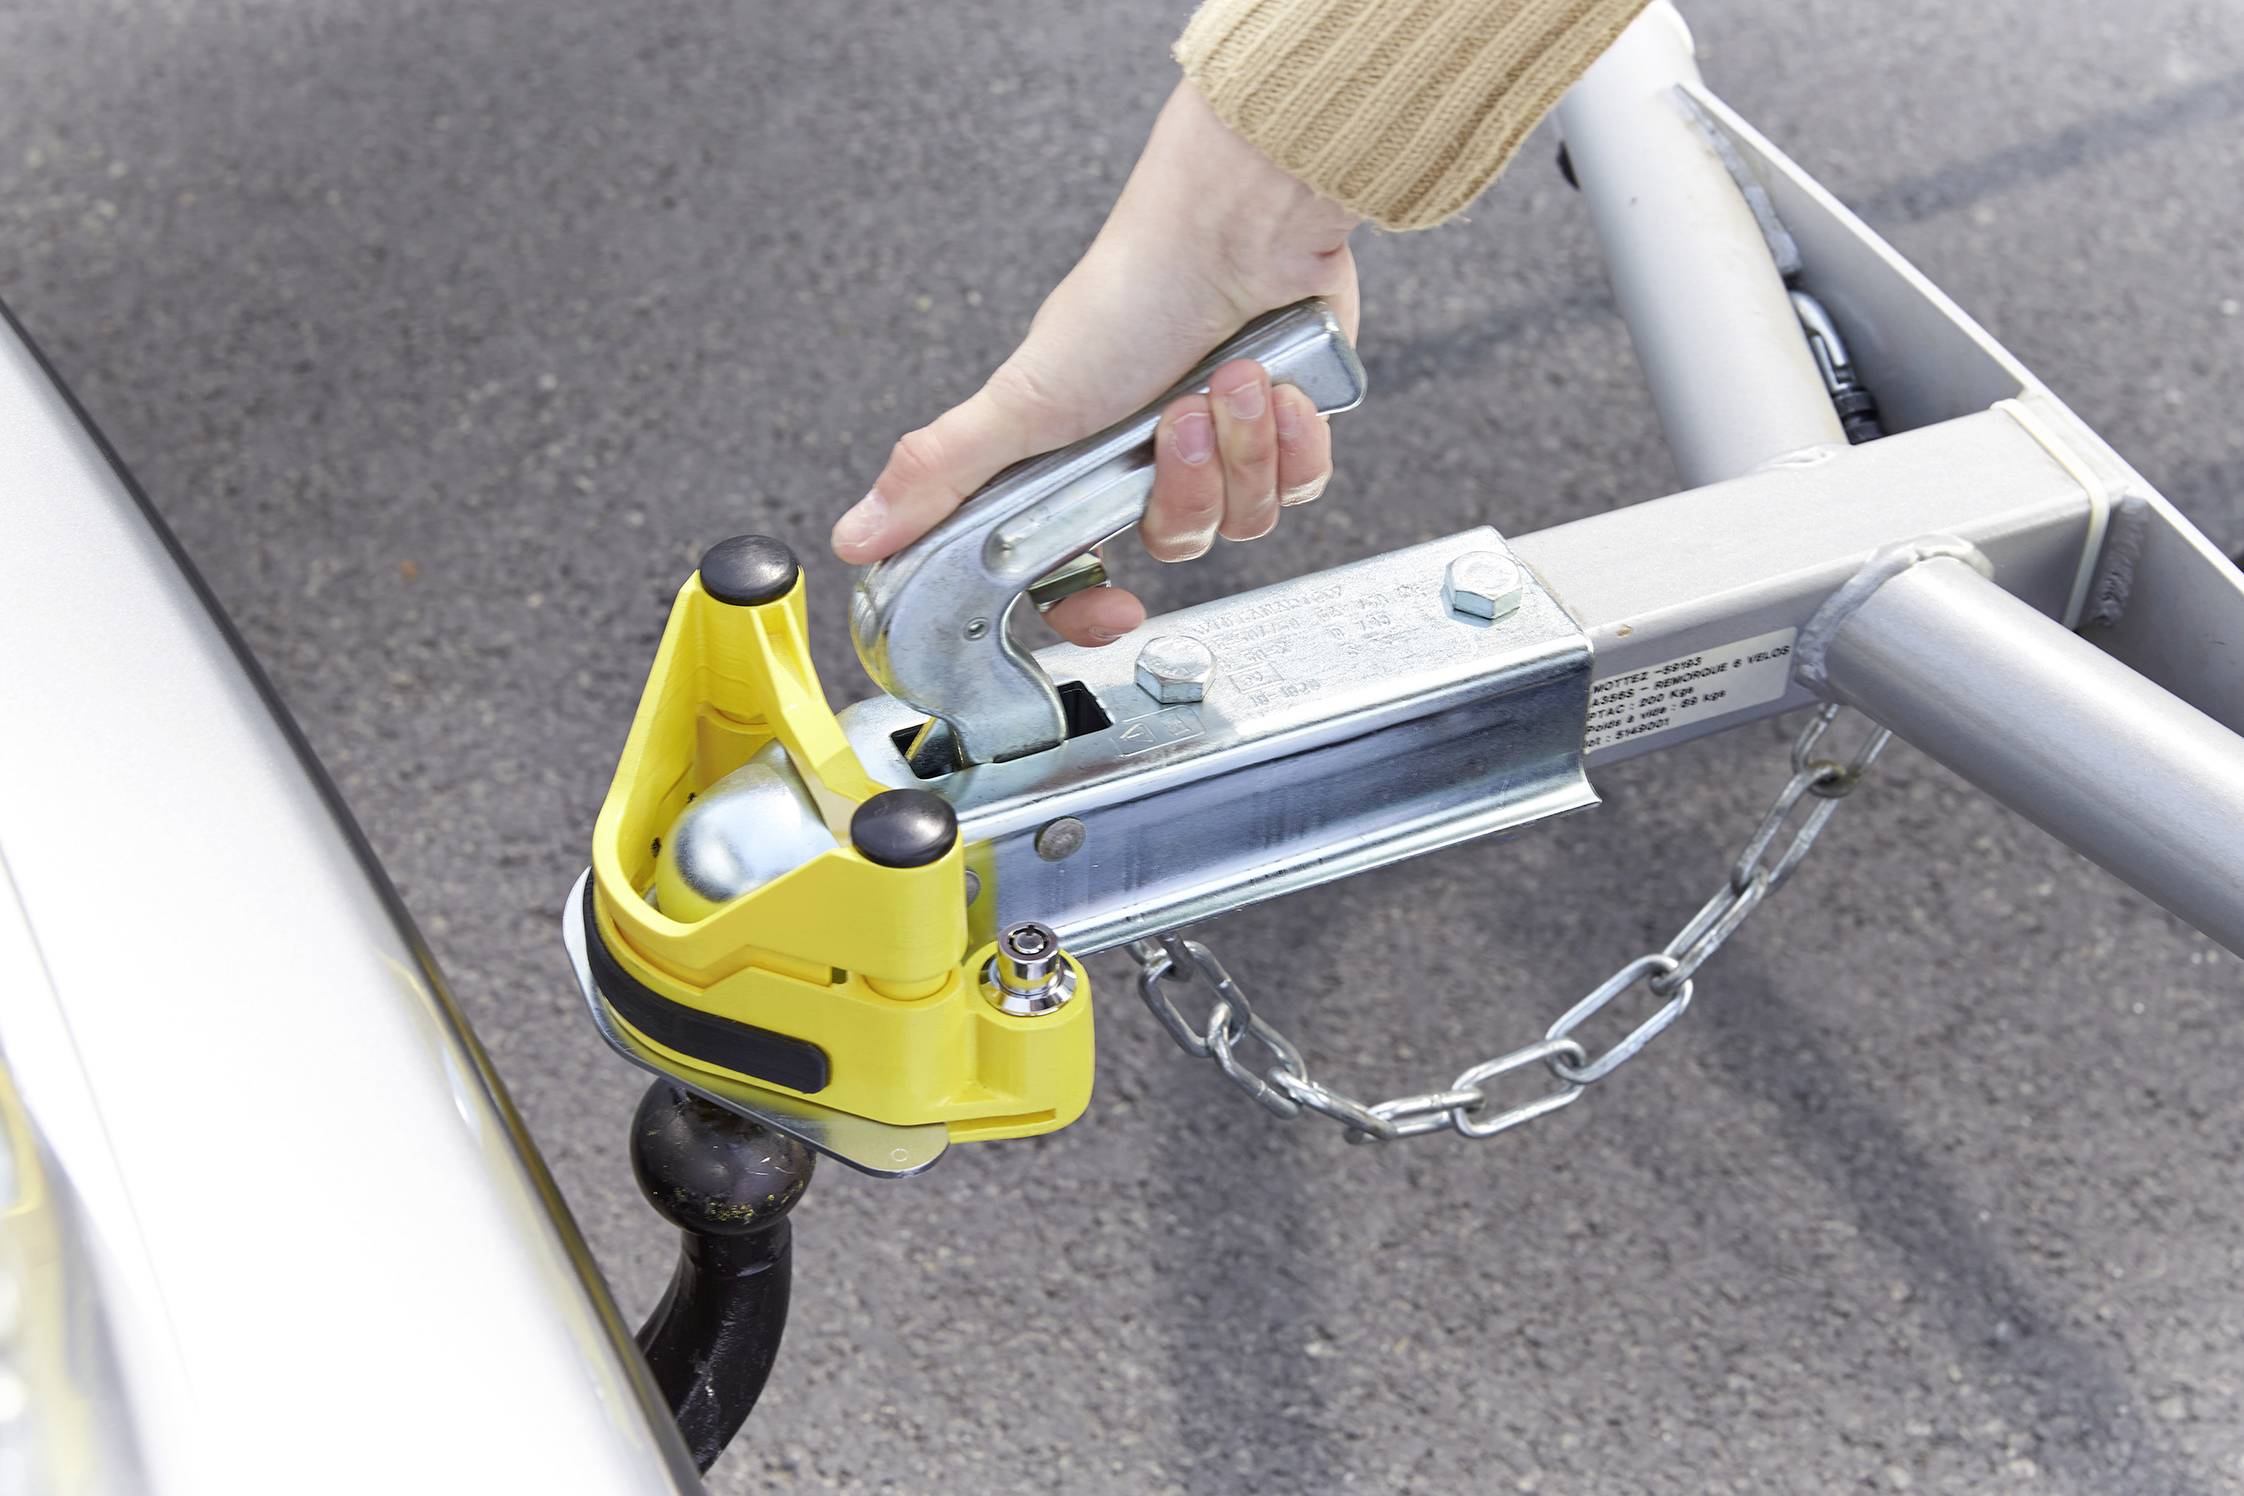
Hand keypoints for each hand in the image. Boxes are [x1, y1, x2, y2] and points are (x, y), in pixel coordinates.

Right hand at [831, 81, 1360, 645]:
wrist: (1235, 229)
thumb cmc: (1129, 294)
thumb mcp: (1020, 401)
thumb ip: (939, 472)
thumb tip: (856, 535)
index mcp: (1076, 466)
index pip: (1078, 571)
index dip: (1093, 606)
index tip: (1114, 607)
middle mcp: (1146, 460)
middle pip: (1175, 542)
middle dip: (1182, 485)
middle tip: (1174, 419)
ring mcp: (1222, 445)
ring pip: (1244, 516)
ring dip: (1239, 447)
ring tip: (1226, 378)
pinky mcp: (1287, 427)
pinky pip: (1301, 482)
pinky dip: (1293, 437)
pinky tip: (1277, 386)